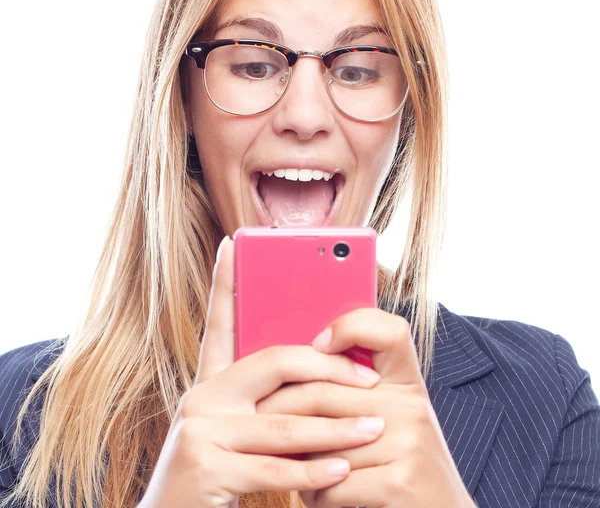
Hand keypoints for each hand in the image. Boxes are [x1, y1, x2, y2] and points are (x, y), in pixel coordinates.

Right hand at [139, 238, 384, 507]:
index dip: (222, 281)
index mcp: (212, 381)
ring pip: (282, 421)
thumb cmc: (218, 472)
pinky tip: (342, 471)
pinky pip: (272, 465)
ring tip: (374, 428)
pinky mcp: (203, 466)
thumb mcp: (238, 426)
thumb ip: (267, 398)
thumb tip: (321, 369)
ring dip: (335, 429)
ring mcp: (199, 428)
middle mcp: (202, 395)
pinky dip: (313, 471)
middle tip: (369, 382)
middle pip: (274, 363)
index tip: (231, 243)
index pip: (219, 322)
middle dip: (328, 369)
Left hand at [256, 308, 476, 507]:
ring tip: (283, 465)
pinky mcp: (401, 482)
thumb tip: (296, 372)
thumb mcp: (392, 416)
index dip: (351, 326)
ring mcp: (410, 442)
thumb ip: (357, 392)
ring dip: (294, 462)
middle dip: (278, 410)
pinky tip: (312, 495)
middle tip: (255, 420)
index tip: (317, 345)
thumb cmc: (402, 464)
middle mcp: (411, 405)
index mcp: (407, 383)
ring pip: (322, 444)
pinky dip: (314, 494)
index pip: (390, 330)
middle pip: (324, 391)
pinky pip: (333, 484)